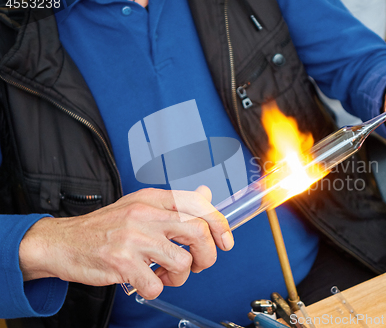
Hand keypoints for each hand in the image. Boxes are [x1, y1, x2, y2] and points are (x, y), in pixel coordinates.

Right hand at [18, 186, 232, 299]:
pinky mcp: (121, 263)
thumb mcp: (140, 205)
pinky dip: (156, 289)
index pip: (198, 203)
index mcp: (152, 199)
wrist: (63, 241)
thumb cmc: (105, 227)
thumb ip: (174, 203)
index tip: (226, 241)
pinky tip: (147, 281)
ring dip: (180, 277)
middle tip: (199, 264)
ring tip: (166, 274)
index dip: (220, 223)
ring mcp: (133, 238)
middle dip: (207, 255)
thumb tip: (206, 194)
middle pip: (197, 232)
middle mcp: (144, 214)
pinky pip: (156, 284)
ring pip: (181, 262)